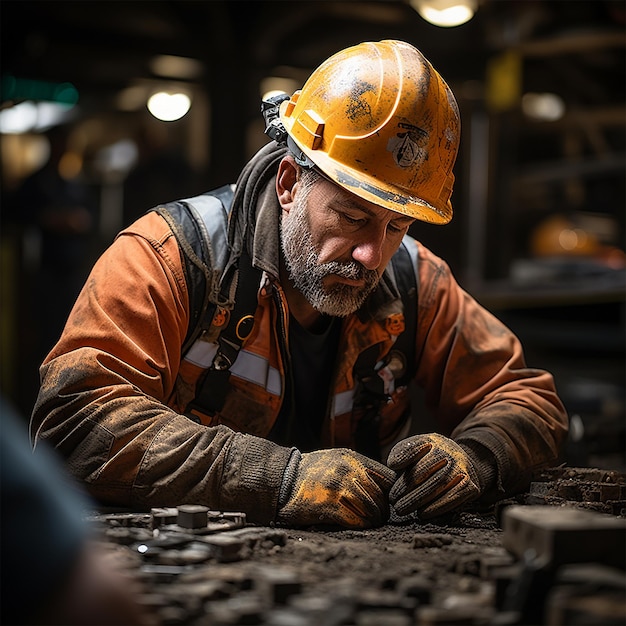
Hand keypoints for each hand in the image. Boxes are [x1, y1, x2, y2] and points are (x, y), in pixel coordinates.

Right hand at [277, 449, 396, 527]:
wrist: (282, 478)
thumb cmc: (311, 472)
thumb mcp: (337, 460)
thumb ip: (359, 469)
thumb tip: (386, 487)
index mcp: (352, 458)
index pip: (387, 477)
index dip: (393, 492)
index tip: (390, 501)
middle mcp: (348, 470)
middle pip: (381, 496)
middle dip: (383, 510)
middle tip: (380, 518)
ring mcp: (338, 487)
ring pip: (371, 509)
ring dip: (374, 520)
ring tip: (371, 523)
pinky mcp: (329, 505)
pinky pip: (357, 519)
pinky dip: (362, 525)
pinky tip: (359, 526)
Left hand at [387, 433, 479, 518]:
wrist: (465, 465)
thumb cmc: (431, 460)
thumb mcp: (417, 450)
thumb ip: (402, 453)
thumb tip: (392, 464)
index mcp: (432, 440)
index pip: (416, 445)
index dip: (404, 455)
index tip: (392, 466)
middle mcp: (449, 451)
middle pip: (425, 469)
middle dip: (406, 486)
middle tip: (393, 500)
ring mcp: (461, 467)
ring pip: (438, 483)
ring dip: (418, 498)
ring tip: (403, 508)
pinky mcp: (471, 484)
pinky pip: (454, 496)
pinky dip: (437, 506)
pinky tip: (423, 513)